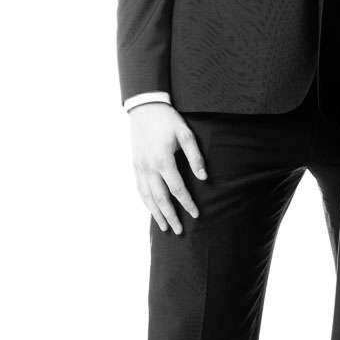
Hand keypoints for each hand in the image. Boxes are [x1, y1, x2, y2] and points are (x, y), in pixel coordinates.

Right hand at [129, 103, 206, 233]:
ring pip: (147, 197)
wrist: (144, 107)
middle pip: (160, 199)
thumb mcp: (186, 134)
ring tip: (164, 227)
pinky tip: (151, 209)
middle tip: (178, 231)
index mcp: (163, 161)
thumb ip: (195, 157)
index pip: (177, 189)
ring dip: (156, 213)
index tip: (196, 215)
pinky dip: (145, 202)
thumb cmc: (168, 120)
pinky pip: (139, 188)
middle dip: (170, 216)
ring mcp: (139, 167)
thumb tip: (204, 178)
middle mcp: (149, 167)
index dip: (187, 204)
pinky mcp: (135, 164)